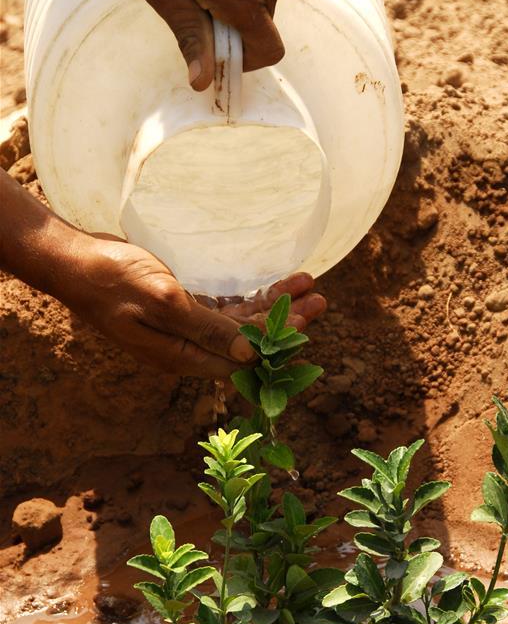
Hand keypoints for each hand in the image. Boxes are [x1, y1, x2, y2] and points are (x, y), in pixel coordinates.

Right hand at [60, 237, 324, 377]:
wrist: (74, 262)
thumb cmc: (113, 279)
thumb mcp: (163, 302)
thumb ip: (207, 330)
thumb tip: (250, 357)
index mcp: (182, 357)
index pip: (242, 361)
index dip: (277, 344)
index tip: (308, 322)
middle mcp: (187, 349)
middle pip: (247, 343)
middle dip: (285, 322)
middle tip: (319, 298)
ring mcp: (184, 331)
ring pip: (239, 325)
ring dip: (272, 307)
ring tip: (307, 285)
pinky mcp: (181, 311)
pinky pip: (224, 311)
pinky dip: (249, 300)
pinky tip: (273, 286)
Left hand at [143, 0, 283, 90]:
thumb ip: (190, 38)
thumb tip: (200, 82)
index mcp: (245, 2)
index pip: (269, 51)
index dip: (246, 60)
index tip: (221, 50)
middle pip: (264, 24)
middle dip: (237, 27)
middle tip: (202, 5)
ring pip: (261, 1)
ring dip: (237, 4)